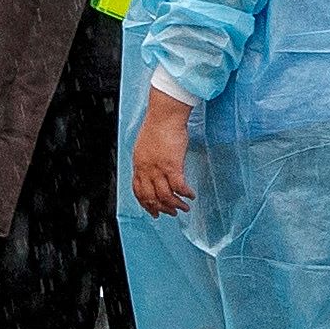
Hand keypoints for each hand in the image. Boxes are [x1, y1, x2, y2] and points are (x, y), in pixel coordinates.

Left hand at [131, 85, 194, 216]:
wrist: (164, 115)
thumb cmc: (158, 125)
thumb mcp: (145, 145)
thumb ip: (147, 159)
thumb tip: (153, 168)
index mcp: (138, 164)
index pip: (138, 191)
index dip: (146, 204)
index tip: (153, 211)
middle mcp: (146, 169)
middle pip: (151, 197)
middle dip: (161, 209)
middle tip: (170, 213)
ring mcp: (158, 168)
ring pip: (164, 195)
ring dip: (175, 204)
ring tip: (184, 208)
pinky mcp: (172, 165)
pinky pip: (179, 186)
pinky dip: (185, 194)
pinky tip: (191, 195)